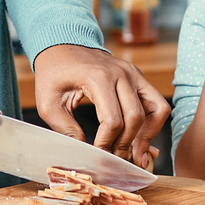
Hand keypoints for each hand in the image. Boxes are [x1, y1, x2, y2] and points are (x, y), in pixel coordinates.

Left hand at [31, 44, 169, 169]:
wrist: (62, 44)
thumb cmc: (53, 73)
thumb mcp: (48, 103)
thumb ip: (65, 129)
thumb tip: (85, 153)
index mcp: (98, 77)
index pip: (112, 120)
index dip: (106, 143)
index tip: (97, 155)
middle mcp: (121, 73)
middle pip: (136, 117)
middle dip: (126, 144)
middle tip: (116, 160)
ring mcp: (133, 73)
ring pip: (156, 109)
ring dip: (148, 134)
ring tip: (136, 153)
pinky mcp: (137, 76)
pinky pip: (156, 102)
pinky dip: (153, 122)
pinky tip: (140, 138)